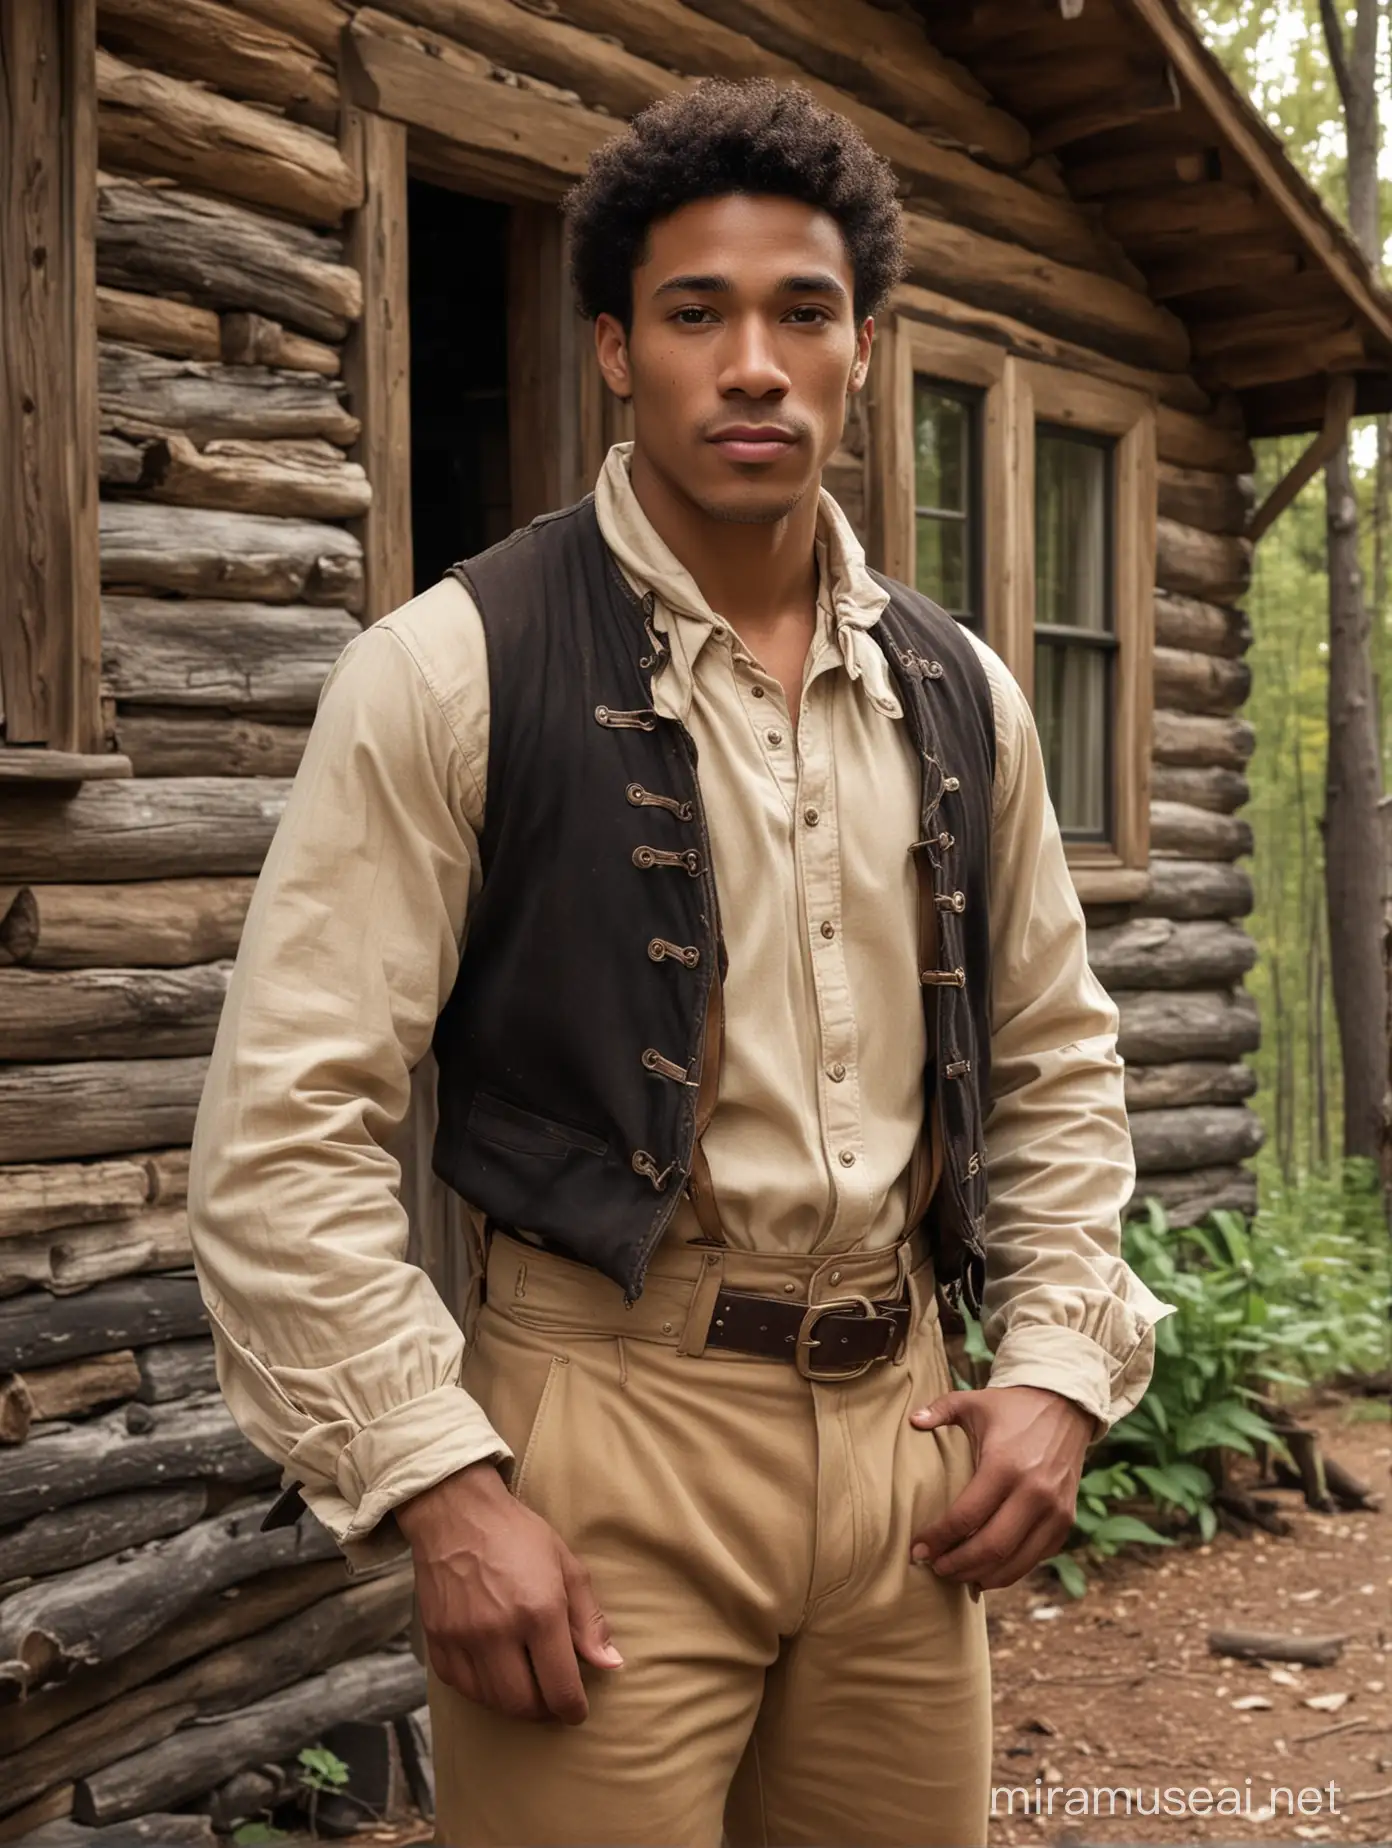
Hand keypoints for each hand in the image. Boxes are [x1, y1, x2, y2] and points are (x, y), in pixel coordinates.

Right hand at [397, 1460, 621, 1723]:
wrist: (455, 1512)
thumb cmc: (518, 1534)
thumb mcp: (566, 1565)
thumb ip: (589, 1620)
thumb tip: (610, 1664)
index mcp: (539, 1611)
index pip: (560, 1688)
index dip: (573, 1709)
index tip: (577, 1710)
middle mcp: (498, 1631)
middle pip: (524, 1704)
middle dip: (544, 1711)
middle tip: (552, 1698)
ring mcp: (463, 1639)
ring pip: (492, 1701)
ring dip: (514, 1704)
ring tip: (527, 1686)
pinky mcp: (437, 1641)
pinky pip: (462, 1687)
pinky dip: (483, 1690)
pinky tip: (496, 1673)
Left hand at [908, 1385, 1092, 1589]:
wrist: (1066, 1407)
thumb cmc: (1012, 1407)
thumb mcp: (974, 1401)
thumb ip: (939, 1410)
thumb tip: (911, 1421)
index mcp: (1005, 1465)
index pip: (966, 1516)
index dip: (938, 1538)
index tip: (917, 1550)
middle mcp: (1034, 1492)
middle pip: (990, 1547)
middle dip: (957, 1564)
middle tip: (934, 1568)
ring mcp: (1054, 1510)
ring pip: (1016, 1561)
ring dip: (982, 1575)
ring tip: (956, 1575)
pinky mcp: (1067, 1520)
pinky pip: (1036, 1558)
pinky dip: (1010, 1571)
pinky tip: (986, 1572)